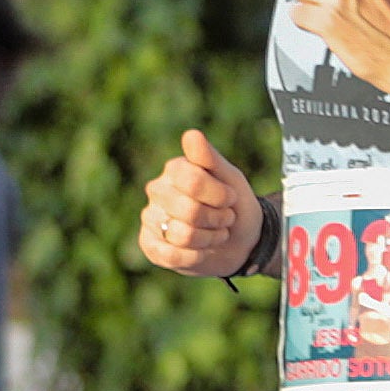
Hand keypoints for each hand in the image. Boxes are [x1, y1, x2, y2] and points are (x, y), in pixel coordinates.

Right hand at [137, 128, 266, 277]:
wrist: (240, 241)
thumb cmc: (234, 205)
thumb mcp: (231, 179)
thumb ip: (210, 158)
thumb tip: (191, 134)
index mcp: (175, 169)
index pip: (193, 181)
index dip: (220, 196)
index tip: (230, 199)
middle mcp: (157, 190)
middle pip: (188, 210)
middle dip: (217, 219)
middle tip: (225, 219)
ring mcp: (150, 218)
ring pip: (181, 234)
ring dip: (209, 239)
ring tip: (214, 234)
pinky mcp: (150, 245)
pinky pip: (170, 255)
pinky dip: (194, 256)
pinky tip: (201, 251)